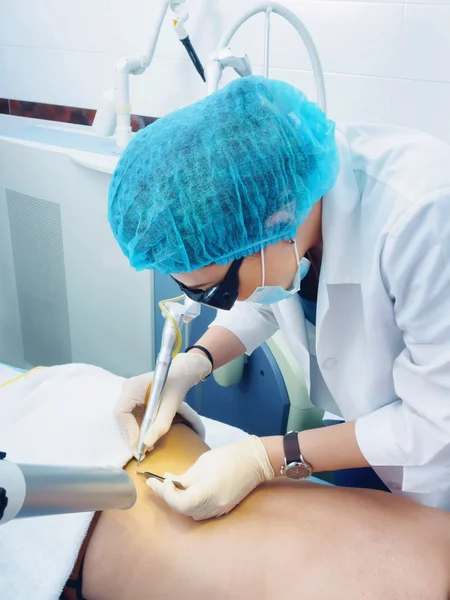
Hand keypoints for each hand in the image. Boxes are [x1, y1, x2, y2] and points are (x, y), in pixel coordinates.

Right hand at [115, 352, 211, 456]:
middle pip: (122, 418)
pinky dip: (139, 427)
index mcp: (131, 388)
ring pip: (126, 419)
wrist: (183, 372)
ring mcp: (130, 394)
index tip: (138, 447)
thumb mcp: (170, 407)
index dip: (128, 432)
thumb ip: (159, 425)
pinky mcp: (135, 398)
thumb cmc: (176, 385)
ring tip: (145, 448)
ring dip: (135, 434)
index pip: (122, 414)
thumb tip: (147, 444)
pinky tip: (147, 437)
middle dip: (131, 436)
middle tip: (141, 452)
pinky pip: (132, 416)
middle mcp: (126, 390)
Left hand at [146, 435, 274, 519]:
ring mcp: (219, 509)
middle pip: (183, 509)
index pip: (180, 503)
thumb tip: (169, 480)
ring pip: (191, 512)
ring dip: (178, 501)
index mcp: (207, 492)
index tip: (161, 482)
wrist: (255, 460)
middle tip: (156, 483)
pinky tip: (184, 490)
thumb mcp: (202, 463)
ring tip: (169, 486)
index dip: (167, 494)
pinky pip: (201, 510)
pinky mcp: (223, 508)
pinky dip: (190, 502)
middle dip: (168, 496)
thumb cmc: (229, 456)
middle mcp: (213, 506)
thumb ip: (185, 476)